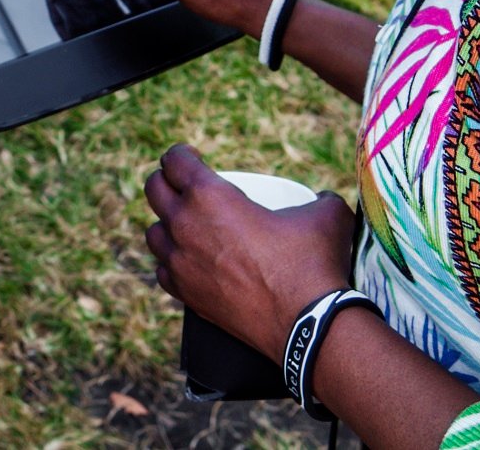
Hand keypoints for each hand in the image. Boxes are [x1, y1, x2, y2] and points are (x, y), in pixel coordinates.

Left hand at [143, 144, 355, 360]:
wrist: (308, 324)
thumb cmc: (312, 264)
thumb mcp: (326, 216)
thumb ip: (321, 198)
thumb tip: (323, 198)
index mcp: (208, 195)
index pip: (174, 160)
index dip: (181, 154)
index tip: (192, 158)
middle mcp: (184, 225)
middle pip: (154, 189)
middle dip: (166, 181)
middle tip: (184, 186)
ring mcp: (180, 262)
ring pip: (153, 232)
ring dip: (166, 224)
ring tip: (185, 225)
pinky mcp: (185, 294)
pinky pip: (163, 270)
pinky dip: (172, 263)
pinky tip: (188, 261)